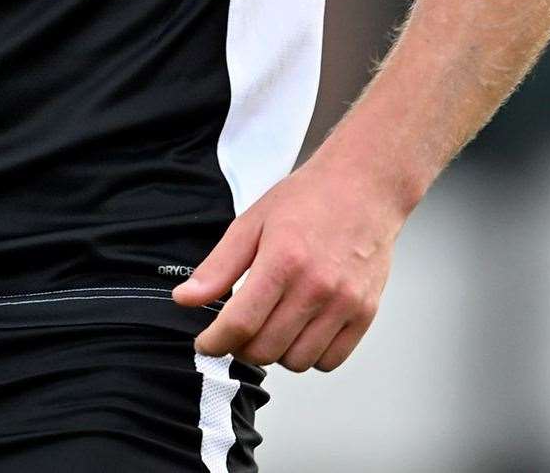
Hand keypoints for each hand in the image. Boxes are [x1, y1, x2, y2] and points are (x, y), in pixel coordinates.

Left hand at [170, 157, 403, 371]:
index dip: (215, 342)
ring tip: (272, 325)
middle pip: (266, 349)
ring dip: (276, 352)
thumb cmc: (309, 199)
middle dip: (241, 347)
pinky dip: (310, 354)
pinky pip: (330, 360)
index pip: (240, 324)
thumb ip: (218, 266)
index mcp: (283, 260)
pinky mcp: (365, 313)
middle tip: (238, 329)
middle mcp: (316, 287)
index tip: (206, 342)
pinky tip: (301, 329)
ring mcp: (344, 303)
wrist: (363, 187)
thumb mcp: (252, 222)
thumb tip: (185, 298)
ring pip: (297, 362)